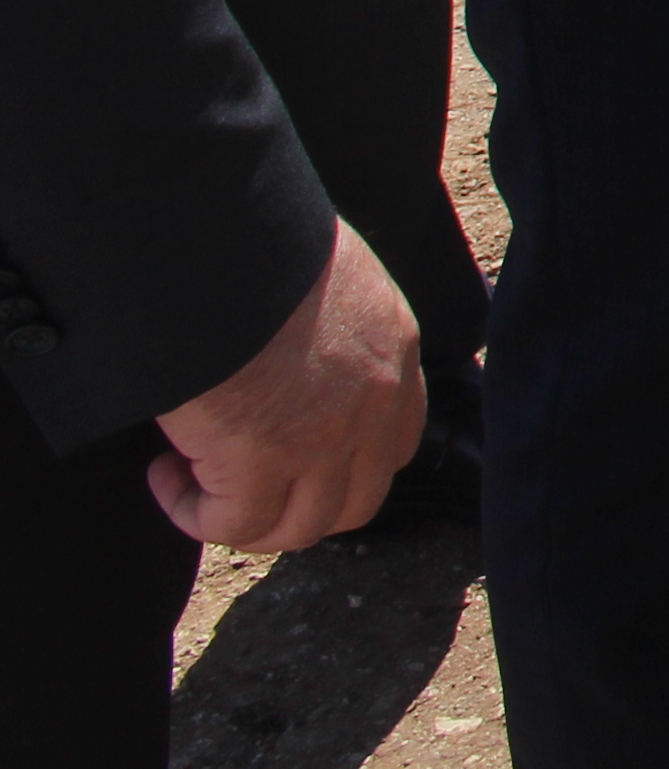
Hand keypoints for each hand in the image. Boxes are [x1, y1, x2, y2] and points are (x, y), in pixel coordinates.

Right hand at [150, 218, 421, 552]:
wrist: (218, 247)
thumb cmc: (257, 246)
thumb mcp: (329, 276)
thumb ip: (332, 323)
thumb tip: (295, 354)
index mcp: (393, 350)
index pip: (397, 442)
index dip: (344, 467)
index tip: (293, 459)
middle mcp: (374, 401)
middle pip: (356, 503)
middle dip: (297, 508)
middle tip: (241, 486)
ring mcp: (324, 438)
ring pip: (296, 527)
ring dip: (243, 518)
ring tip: (193, 477)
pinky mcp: (261, 461)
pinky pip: (233, 524)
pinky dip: (194, 512)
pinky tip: (165, 472)